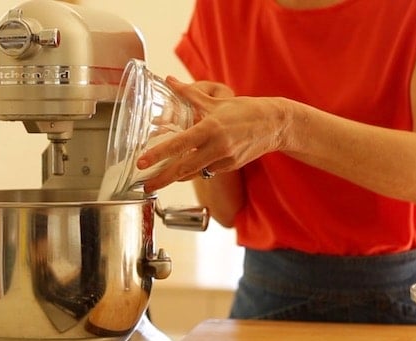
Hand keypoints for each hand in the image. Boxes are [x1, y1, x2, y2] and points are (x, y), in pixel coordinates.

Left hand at [136, 77, 290, 192]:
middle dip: (162, 179)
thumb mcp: (215, 100)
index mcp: (210, 128)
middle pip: (183, 169)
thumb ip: (189, 93)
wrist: (274, 124)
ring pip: (194, 172)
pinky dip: (195, 170)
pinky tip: (185, 168)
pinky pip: (207, 171)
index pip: (179, 144)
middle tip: (144, 186)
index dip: (158, 154)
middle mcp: (217, 147)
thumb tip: (168, 80)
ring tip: (157, 180)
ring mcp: (224, 160)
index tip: (142, 163)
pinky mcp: (230, 167)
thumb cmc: (243, 110)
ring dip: (176, 177)